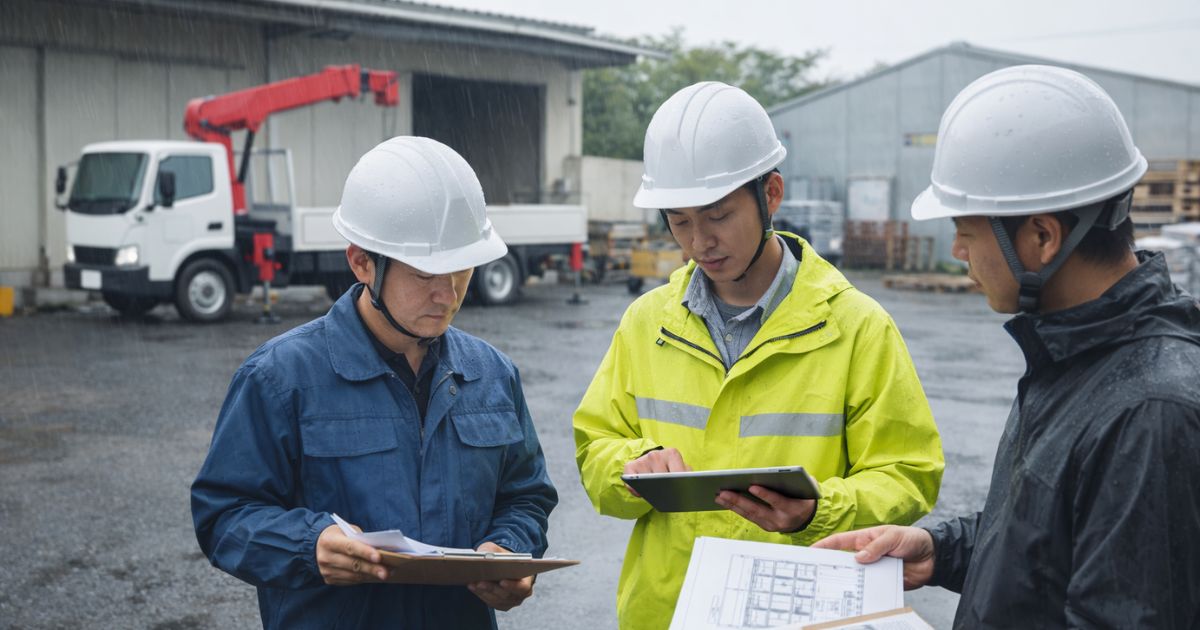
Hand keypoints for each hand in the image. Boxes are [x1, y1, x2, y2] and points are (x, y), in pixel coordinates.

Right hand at [316, 523, 388, 584]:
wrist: (315, 544)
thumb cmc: (338, 535)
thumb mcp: (346, 530)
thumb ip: (360, 539)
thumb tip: (380, 552)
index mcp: (329, 541)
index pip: (350, 547)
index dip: (365, 552)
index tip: (379, 557)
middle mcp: (325, 557)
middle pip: (353, 564)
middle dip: (372, 569)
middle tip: (387, 572)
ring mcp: (326, 570)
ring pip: (353, 575)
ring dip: (371, 575)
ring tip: (386, 573)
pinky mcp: (329, 579)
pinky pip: (350, 581)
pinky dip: (363, 578)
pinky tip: (374, 576)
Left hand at [467, 542, 533, 610]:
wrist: (503, 565)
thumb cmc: (504, 557)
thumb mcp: (498, 549)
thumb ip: (492, 550)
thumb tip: (482, 555)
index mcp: (527, 580)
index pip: (523, 587)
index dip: (512, 586)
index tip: (502, 581)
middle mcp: (521, 594)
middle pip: (506, 595)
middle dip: (492, 588)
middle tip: (480, 582)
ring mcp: (511, 601)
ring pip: (497, 600)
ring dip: (484, 592)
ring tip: (473, 584)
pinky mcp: (501, 604)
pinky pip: (491, 602)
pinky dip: (481, 594)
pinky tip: (472, 587)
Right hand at [623, 447, 690, 496]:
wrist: (654, 461)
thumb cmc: (670, 469)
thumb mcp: (681, 471)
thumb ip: (687, 477)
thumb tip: (690, 488)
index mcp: (671, 454)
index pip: (677, 471)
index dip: (679, 484)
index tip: (681, 493)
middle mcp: (656, 454)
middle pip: (660, 476)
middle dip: (665, 488)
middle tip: (669, 498)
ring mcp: (643, 459)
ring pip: (645, 478)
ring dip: (649, 489)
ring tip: (656, 496)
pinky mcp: (630, 465)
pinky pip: (630, 479)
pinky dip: (633, 489)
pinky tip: (640, 494)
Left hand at [715, 485, 815, 532]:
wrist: (809, 517)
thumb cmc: (804, 496)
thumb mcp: (804, 488)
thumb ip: (792, 481)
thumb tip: (771, 474)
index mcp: (793, 509)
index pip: (778, 501)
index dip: (765, 494)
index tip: (752, 486)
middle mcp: (781, 520)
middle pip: (757, 509)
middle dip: (739, 500)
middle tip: (724, 491)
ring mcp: (772, 525)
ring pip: (750, 515)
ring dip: (733, 505)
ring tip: (719, 496)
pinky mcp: (766, 527)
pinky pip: (749, 517)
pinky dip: (737, 509)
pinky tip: (725, 502)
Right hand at [811, 525, 934, 589]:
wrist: (932, 557)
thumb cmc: (912, 539)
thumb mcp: (893, 536)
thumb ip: (876, 546)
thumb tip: (858, 558)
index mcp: (864, 539)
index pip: (839, 542)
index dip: (824, 546)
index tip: (810, 551)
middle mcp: (865, 554)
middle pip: (844, 562)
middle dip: (830, 567)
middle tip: (817, 574)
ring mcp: (873, 569)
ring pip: (856, 577)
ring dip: (847, 582)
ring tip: (834, 589)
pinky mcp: (882, 582)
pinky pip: (870, 588)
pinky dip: (864, 592)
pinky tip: (857, 598)